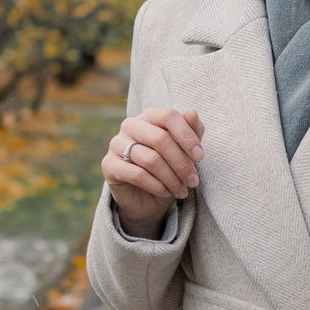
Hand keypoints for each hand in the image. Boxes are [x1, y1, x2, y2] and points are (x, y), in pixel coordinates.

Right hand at [103, 108, 204, 236]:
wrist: (146, 198)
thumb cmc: (168, 168)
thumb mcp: (185, 151)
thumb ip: (191, 131)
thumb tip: (192, 112)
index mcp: (149, 116)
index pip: (169, 116)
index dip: (187, 136)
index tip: (200, 156)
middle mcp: (130, 125)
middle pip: (160, 139)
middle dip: (181, 163)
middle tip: (193, 181)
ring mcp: (116, 144)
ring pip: (151, 159)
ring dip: (171, 178)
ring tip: (182, 191)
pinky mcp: (109, 164)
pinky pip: (137, 174)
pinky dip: (156, 186)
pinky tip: (166, 192)